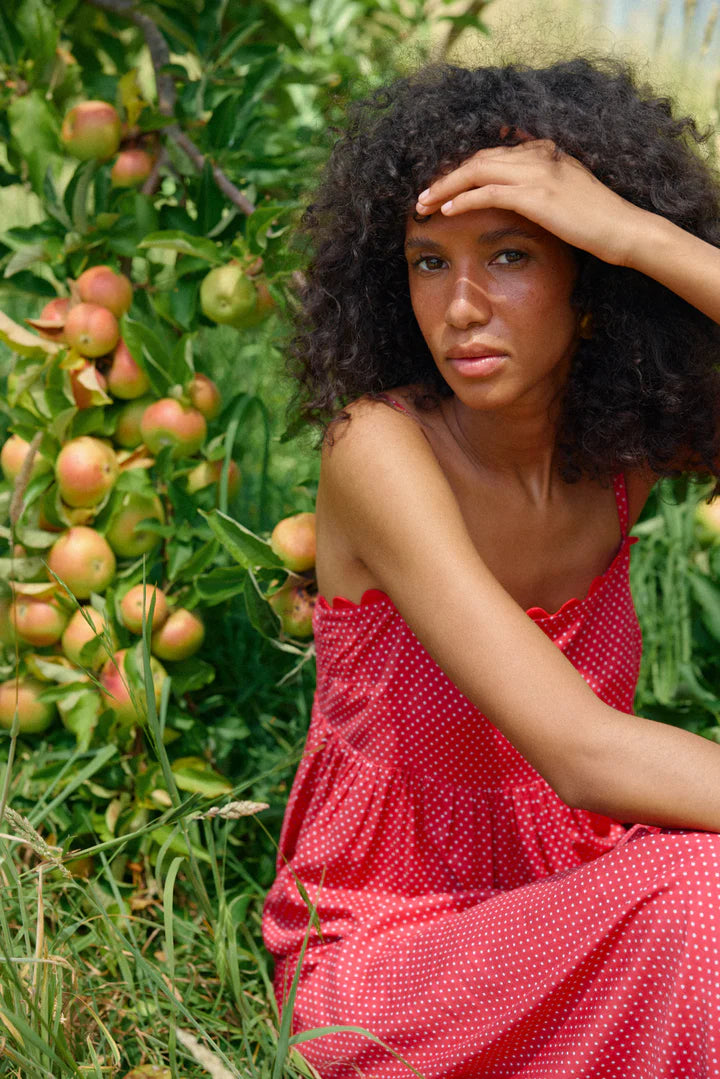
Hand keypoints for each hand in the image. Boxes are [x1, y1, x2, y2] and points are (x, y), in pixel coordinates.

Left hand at [415, 140, 644, 267]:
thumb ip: (545, 183)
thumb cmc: (599, 218)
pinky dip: (464, 200)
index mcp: (544, 152)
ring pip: (476, 171)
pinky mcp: (535, 196)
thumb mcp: (570, 191)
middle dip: (446, 177)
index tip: (442, 187)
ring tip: (424, 205)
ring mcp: (536, 173)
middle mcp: (537, 156)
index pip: (491, 154)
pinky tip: (446, 211)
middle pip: (477, 159)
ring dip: (445, 188)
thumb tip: (520, 193)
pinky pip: (488, 193)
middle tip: (423, 197)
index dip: (463, 170)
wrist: (624, 228)